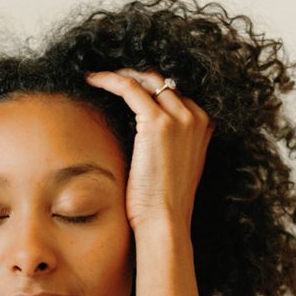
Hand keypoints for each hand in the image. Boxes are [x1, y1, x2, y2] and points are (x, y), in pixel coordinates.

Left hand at [85, 68, 213, 232]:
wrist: (165, 220)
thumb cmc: (164, 202)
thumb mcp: (176, 166)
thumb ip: (171, 144)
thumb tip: (146, 135)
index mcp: (203, 125)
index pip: (173, 93)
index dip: (147, 89)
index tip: (125, 89)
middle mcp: (195, 116)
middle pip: (161, 82)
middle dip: (135, 78)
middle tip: (109, 80)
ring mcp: (179, 117)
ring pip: (146, 80)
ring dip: (120, 75)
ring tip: (98, 78)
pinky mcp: (156, 122)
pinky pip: (129, 88)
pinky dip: (109, 80)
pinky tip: (93, 80)